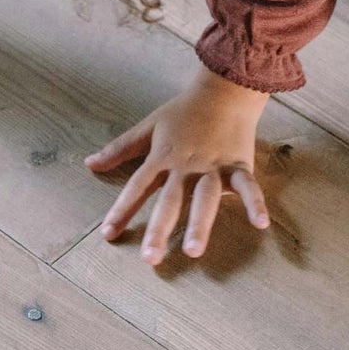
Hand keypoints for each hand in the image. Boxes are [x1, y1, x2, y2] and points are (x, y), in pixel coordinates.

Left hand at [86, 67, 270, 266]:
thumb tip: (89, 163)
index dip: (122, 209)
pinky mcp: (238, 165)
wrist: (224, 90)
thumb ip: (120, 148)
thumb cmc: (184, 111)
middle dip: (159, 228)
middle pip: (170, 200)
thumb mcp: (148, 126)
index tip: (108, 234)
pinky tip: (259, 224)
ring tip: (194, 251)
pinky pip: (248, 186)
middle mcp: (186, 166)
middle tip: (150, 259)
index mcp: (163, 157)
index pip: (138, 186)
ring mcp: (213, 167)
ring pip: (205, 198)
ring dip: (200, 223)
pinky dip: (255, 203)